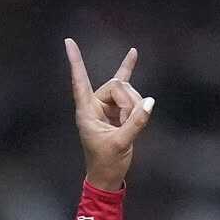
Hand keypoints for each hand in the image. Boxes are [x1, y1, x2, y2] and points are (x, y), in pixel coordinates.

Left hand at [65, 38, 152, 191]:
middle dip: (129, 102)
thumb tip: (150, 103)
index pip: (80, 82)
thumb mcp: (121, 144)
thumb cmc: (107, 163)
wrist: (108, 177)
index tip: (68, 42)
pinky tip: (133, 54)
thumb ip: (135, 123)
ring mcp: (106, 106)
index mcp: (87, 111)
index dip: (76, 63)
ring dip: (134, 105)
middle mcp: (95, 105)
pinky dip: (129, 72)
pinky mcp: (117, 110)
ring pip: (126, 91)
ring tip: (132, 124)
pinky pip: (126, 89)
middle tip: (130, 122)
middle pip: (116, 86)